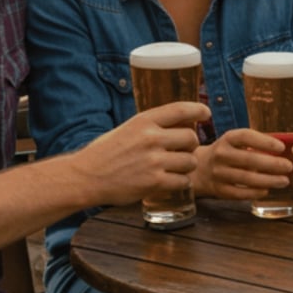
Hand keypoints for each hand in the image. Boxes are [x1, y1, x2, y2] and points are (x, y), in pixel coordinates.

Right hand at [72, 101, 206, 208]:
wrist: (86, 176)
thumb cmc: (105, 153)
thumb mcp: (127, 129)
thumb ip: (150, 127)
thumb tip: (177, 124)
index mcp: (144, 121)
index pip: (180, 109)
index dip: (197, 109)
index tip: (206, 112)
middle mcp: (151, 138)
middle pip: (191, 138)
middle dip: (191, 146)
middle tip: (183, 152)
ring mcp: (154, 160)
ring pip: (190, 161)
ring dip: (187, 166)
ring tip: (176, 169)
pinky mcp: (154, 182)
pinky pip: (183, 181)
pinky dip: (181, 183)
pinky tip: (173, 182)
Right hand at [194, 126, 292, 199]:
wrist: (199, 169)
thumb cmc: (226, 153)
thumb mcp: (234, 142)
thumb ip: (254, 144)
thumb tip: (285, 147)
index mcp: (227, 139)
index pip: (246, 136)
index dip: (264, 141)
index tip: (282, 147)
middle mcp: (220, 154)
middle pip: (249, 159)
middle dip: (272, 164)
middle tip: (289, 167)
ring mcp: (218, 173)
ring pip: (246, 178)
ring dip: (268, 180)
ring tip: (285, 181)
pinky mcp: (218, 189)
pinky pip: (239, 193)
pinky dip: (255, 192)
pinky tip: (267, 190)